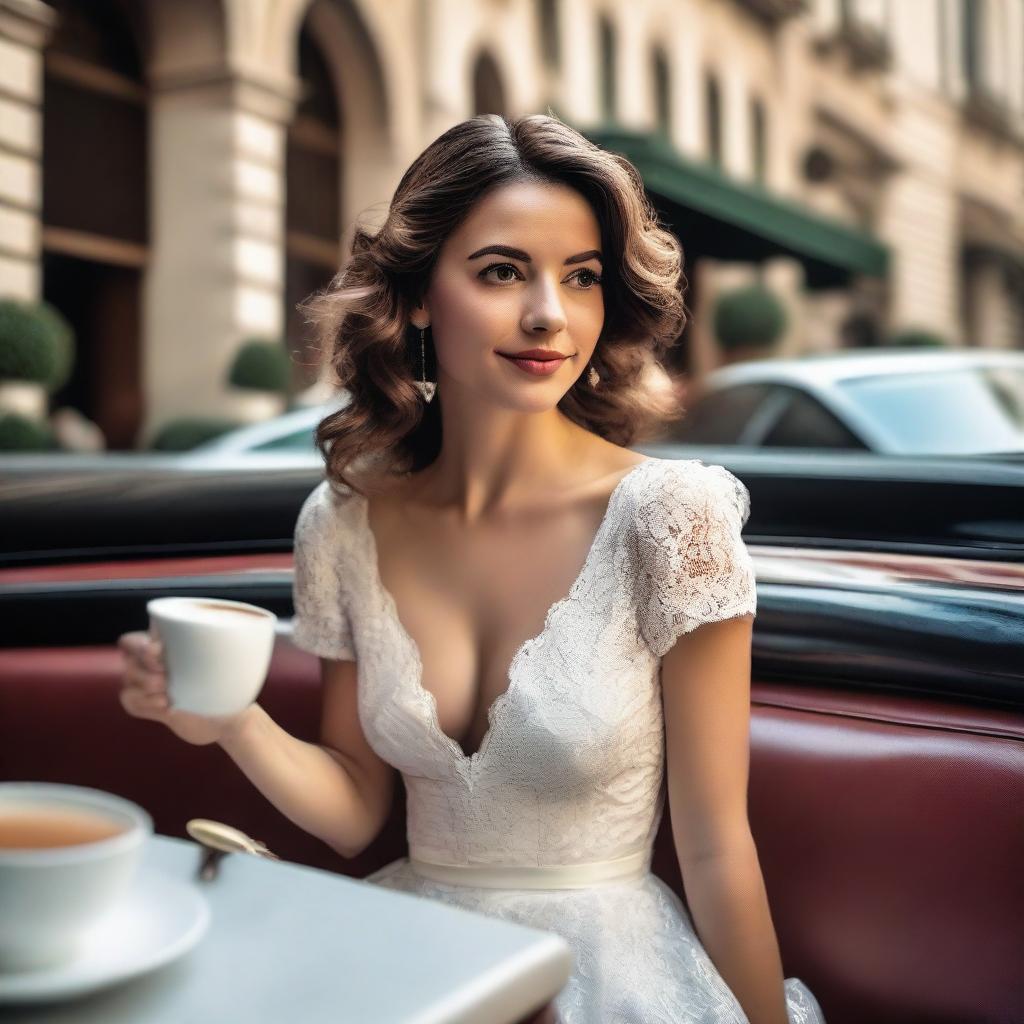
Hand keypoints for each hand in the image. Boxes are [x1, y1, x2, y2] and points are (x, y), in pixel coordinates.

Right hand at [116, 630, 251, 746]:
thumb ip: (217, 648)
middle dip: (144, 669)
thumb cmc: (230, 682)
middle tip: (166, 680)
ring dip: (146, 688)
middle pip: (128, 657)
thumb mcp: (228, 662)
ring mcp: (146, 681)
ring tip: (168, 695)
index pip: (134, 638)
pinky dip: (145, 704)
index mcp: (167, 641)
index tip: (160, 653)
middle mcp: (152, 659)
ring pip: (128, 679)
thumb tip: (228, 630)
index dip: (141, 645)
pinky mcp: (145, 702)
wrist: (226, 716)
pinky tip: (166, 707)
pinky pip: (130, 700)